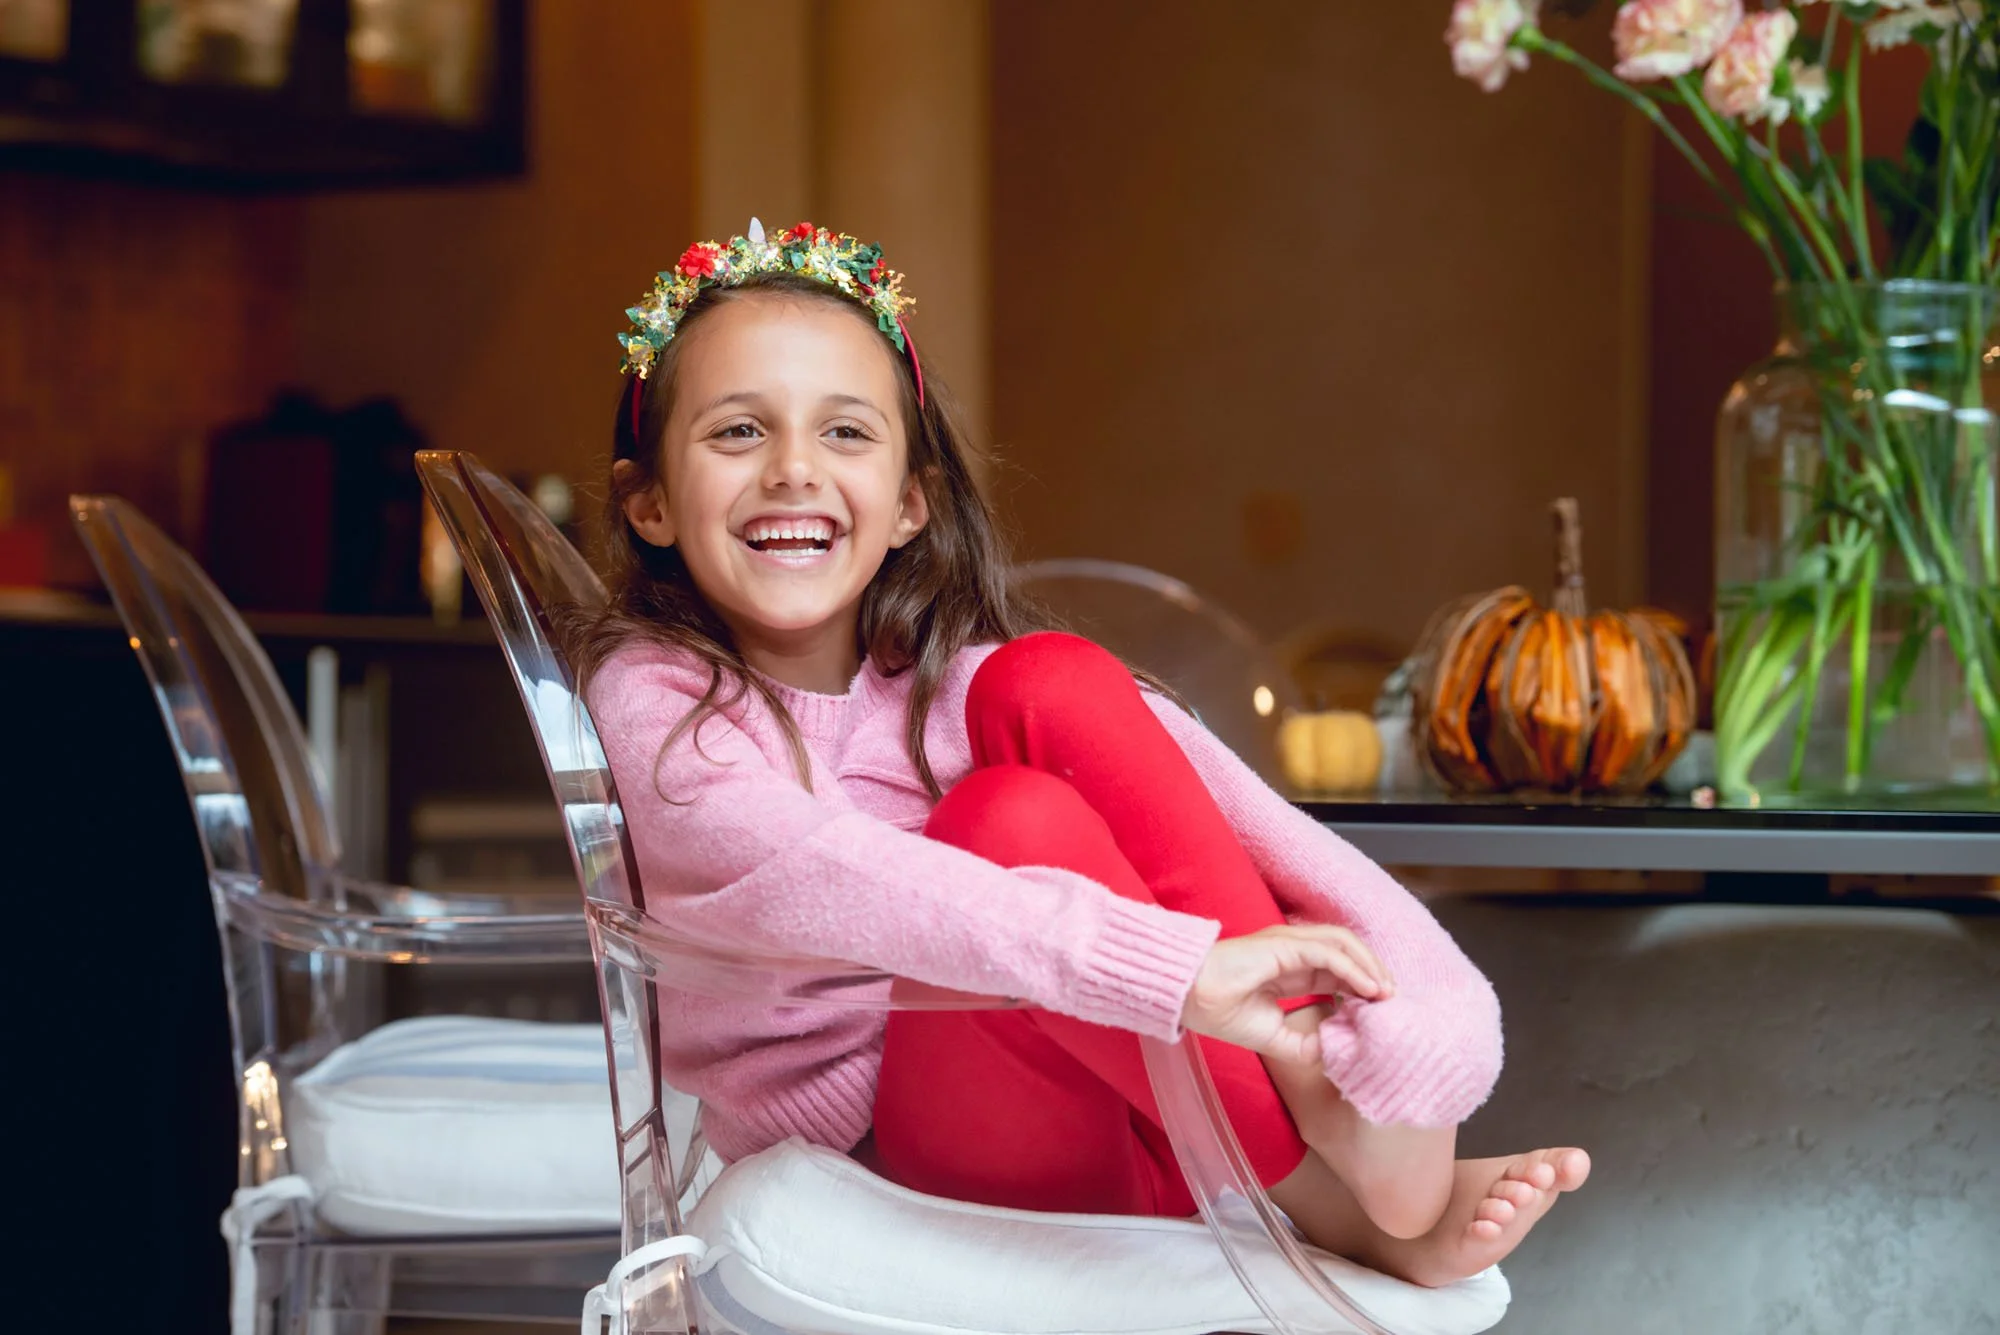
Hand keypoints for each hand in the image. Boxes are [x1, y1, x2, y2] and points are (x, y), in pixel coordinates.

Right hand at [1179, 924, 1395, 1062]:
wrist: (1191, 999)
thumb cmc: (1222, 1014)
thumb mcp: (1275, 1037)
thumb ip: (1306, 1043)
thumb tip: (1338, 1050)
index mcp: (1289, 969)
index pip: (1336, 970)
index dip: (1360, 986)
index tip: (1379, 1010)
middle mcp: (1293, 951)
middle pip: (1347, 952)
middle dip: (1373, 973)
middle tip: (1392, 1000)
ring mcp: (1290, 944)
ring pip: (1344, 944)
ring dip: (1371, 967)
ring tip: (1387, 993)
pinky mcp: (1286, 945)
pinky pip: (1330, 954)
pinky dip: (1354, 970)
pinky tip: (1369, 989)